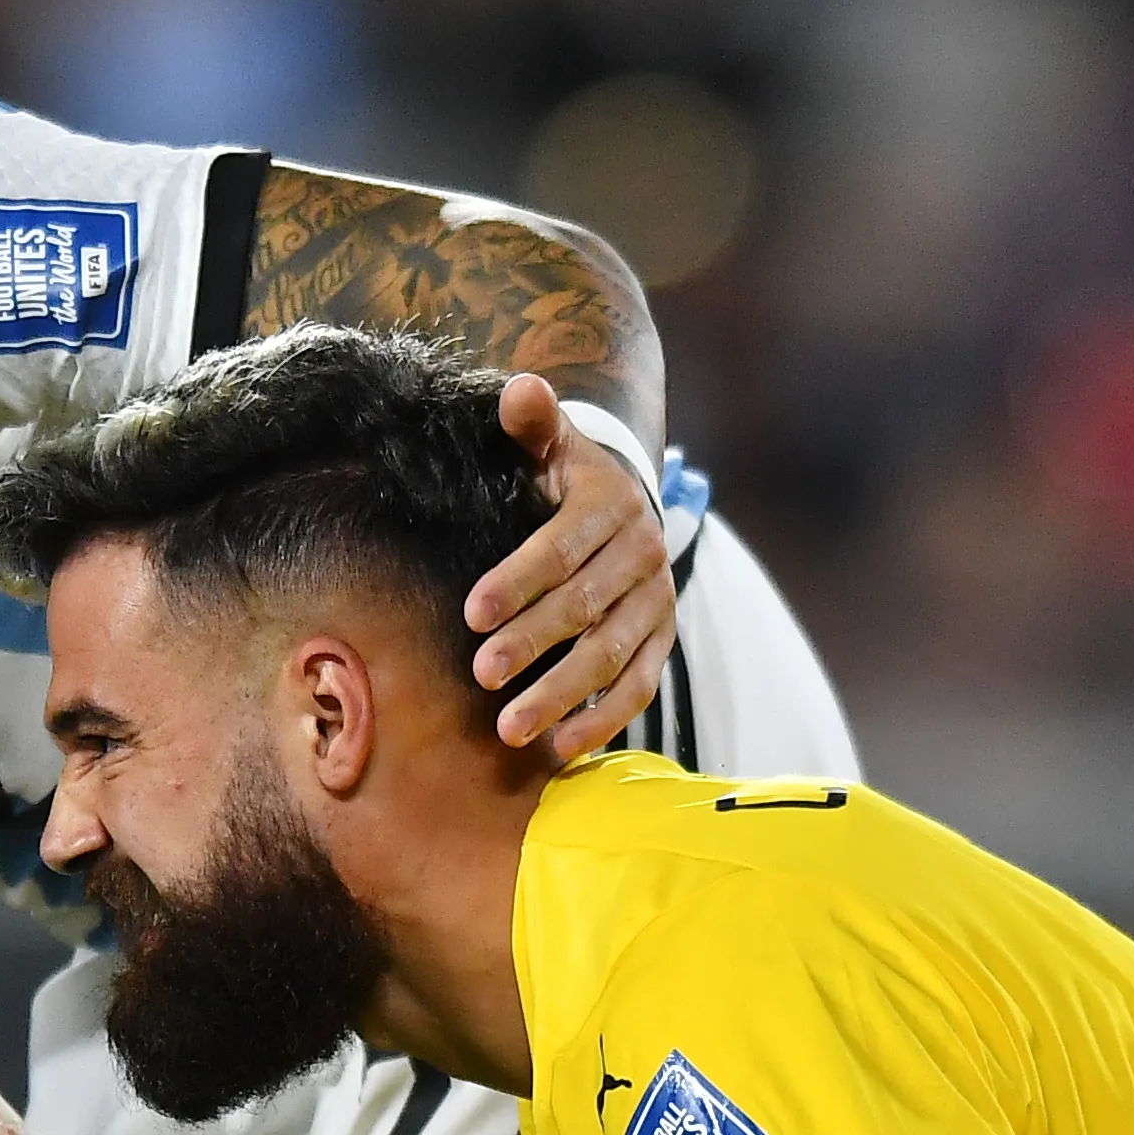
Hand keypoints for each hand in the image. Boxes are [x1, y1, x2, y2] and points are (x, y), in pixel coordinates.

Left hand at [472, 374, 673, 762]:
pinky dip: (603, 719)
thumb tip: (521, 387)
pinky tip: (561, 747)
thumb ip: (532, 422)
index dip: (519, 580)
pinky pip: (638, 687)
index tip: (472, 614)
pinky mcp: (661, 642)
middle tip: (482, 674)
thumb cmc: (564, 479)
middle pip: (586, 608)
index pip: (563, 547)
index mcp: (610, 505)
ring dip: (561, 694)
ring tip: (509, 728)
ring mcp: (656, 603)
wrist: (625, 506)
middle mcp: (643, 555)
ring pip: (611, 655)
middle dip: (533, 643)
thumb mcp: (549, 444)